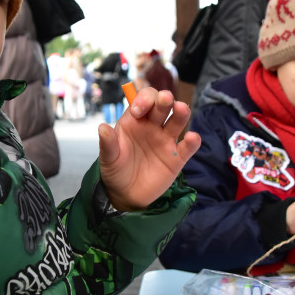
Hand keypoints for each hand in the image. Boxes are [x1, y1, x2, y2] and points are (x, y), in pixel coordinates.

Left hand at [97, 88, 200, 210]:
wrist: (125, 195)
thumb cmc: (116, 170)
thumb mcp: (108, 158)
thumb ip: (108, 143)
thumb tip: (102, 128)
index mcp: (135, 120)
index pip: (143, 100)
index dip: (143, 100)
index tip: (137, 111)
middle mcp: (153, 126)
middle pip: (162, 105)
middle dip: (164, 99)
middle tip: (165, 99)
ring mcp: (166, 140)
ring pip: (178, 120)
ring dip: (181, 112)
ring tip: (181, 109)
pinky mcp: (177, 158)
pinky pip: (188, 147)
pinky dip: (193, 141)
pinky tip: (192, 138)